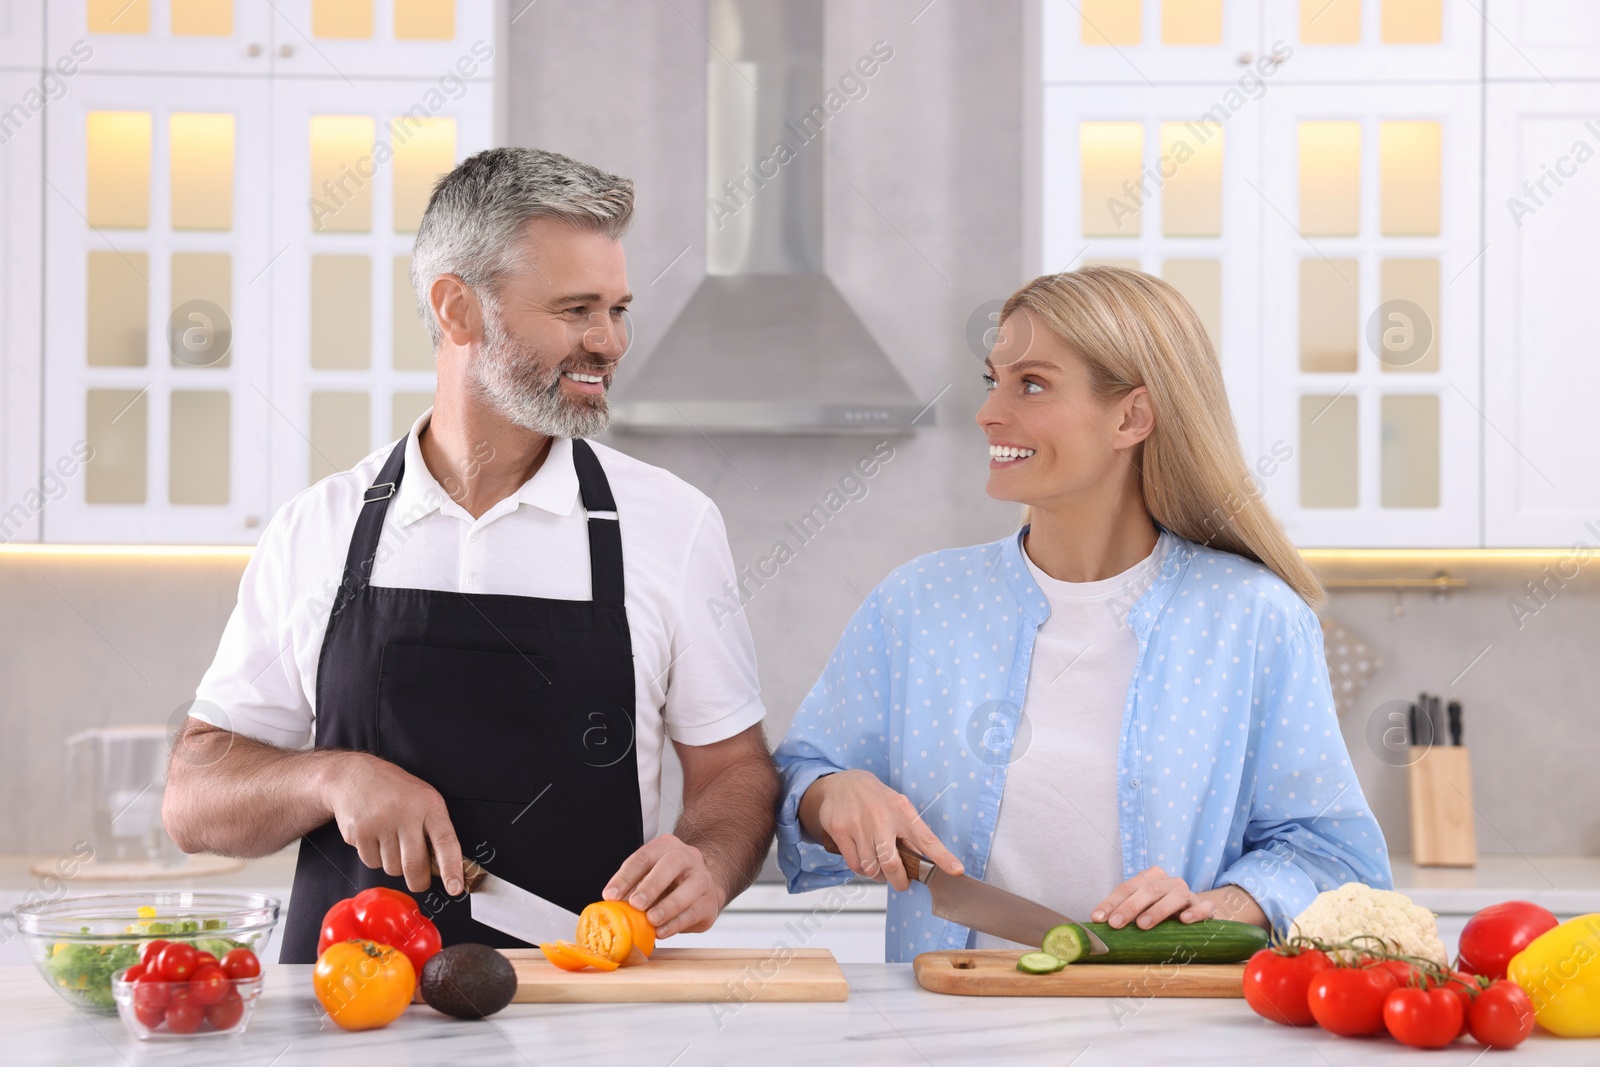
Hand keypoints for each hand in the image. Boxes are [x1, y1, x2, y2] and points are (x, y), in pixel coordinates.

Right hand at [320, 752, 463, 895]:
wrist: (354, 776)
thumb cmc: (396, 791)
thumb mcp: (424, 799)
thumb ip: (434, 828)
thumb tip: (444, 868)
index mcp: (429, 805)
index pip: (446, 841)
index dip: (451, 868)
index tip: (455, 888)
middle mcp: (405, 814)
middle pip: (415, 865)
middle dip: (419, 881)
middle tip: (419, 880)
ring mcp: (380, 823)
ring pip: (392, 868)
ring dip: (394, 865)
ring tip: (391, 841)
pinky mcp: (359, 833)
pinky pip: (372, 863)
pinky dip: (375, 858)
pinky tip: (375, 838)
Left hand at [602, 834, 725, 938]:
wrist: (701, 888)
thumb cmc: (669, 883)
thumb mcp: (649, 878)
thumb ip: (632, 889)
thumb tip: (610, 908)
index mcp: (665, 848)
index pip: (643, 857)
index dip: (625, 877)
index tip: (610, 895)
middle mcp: (687, 857)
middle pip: (671, 864)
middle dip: (652, 885)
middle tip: (636, 903)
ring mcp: (702, 878)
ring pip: (689, 888)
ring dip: (667, 906)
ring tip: (651, 920)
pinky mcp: (709, 902)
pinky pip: (694, 912)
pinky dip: (675, 924)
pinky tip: (662, 931)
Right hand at [803, 769, 962, 891]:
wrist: (843, 783)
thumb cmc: (876, 799)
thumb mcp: (899, 807)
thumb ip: (910, 832)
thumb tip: (924, 861)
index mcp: (902, 811)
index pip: (926, 838)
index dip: (943, 857)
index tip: (956, 870)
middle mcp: (881, 818)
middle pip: (892, 864)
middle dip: (899, 881)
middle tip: (902, 883)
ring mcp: (859, 825)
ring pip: (872, 868)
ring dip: (879, 875)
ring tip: (880, 867)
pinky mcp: (841, 831)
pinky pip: (854, 864)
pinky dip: (862, 869)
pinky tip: (866, 859)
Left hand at [1092, 866, 1215, 929]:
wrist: (1196, 913)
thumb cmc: (1162, 912)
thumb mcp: (1142, 909)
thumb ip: (1124, 912)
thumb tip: (1098, 924)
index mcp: (1150, 877)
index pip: (1127, 888)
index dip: (1111, 903)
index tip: (1098, 918)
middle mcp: (1169, 882)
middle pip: (1148, 889)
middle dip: (1129, 907)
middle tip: (1115, 924)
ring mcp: (1188, 893)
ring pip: (1174, 895)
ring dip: (1157, 910)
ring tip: (1143, 925)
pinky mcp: (1205, 907)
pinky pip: (1203, 907)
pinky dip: (1194, 912)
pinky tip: (1184, 920)